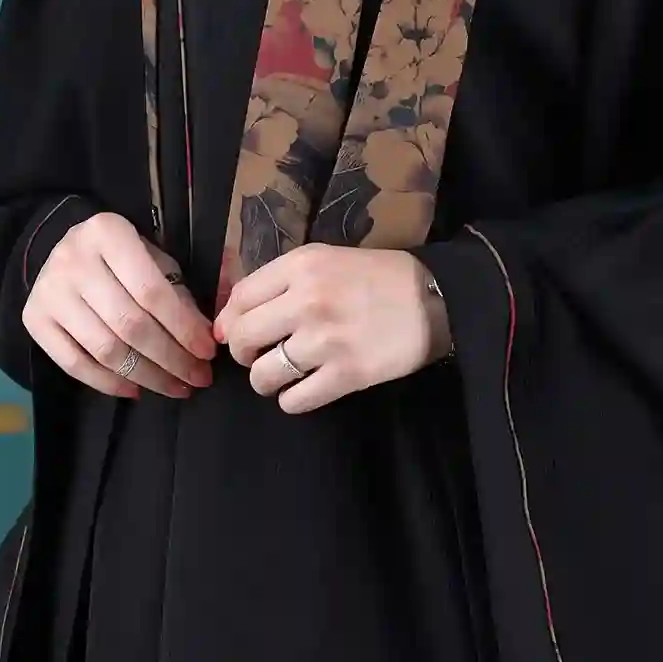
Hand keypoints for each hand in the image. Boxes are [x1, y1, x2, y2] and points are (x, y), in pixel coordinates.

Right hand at [23, 210, 217, 399]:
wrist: (63, 249)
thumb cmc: (122, 256)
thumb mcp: (156, 257)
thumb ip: (186, 287)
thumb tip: (218, 328)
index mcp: (108, 233)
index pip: (153, 291)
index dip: (184, 327)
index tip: (208, 353)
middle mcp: (73, 260)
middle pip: (129, 324)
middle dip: (170, 358)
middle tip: (197, 378)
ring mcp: (49, 291)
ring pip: (104, 349)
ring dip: (146, 376)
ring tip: (174, 388)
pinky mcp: (34, 318)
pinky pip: (73, 363)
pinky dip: (107, 383)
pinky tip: (135, 389)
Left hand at [213, 245, 451, 413]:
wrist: (435, 300)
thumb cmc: (378, 277)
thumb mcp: (327, 260)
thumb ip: (278, 283)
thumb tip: (227, 323)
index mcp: (301, 267)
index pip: (238, 299)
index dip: (230, 321)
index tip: (237, 332)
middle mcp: (307, 302)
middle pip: (242, 338)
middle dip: (243, 353)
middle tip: (260, 355)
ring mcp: (325, 341)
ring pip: (262, 375)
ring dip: (266, 380)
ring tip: (283, 375)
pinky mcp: (346, 375)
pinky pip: (294, 401)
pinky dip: (293, 399)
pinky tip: (305, 388)